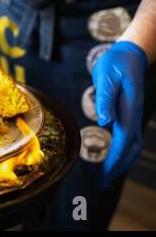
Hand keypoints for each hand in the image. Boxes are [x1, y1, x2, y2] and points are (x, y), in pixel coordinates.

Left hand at [92, 41, 147, 185]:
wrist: (128, 54)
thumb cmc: (115, 64)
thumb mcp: (107, 78)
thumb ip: (106, 100)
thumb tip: (104, 122)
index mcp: (127, 109)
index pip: (123, 140)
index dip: (115, 158)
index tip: (106, 173)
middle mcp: (132, 115)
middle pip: (130, 148)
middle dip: (118, 167)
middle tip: (104, 182)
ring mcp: (132, 115)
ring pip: (132, 145)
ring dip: (121, 161)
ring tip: (108, 175)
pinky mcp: (128, 113)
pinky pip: (128, 137)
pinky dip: (122, 151)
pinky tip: (114, 156)